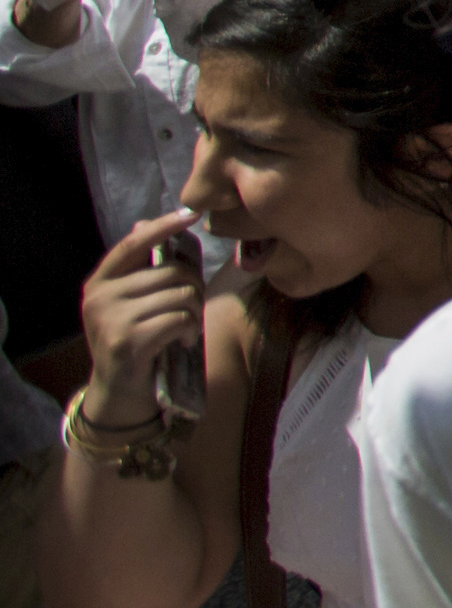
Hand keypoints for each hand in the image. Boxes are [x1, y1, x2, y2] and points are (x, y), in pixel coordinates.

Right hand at [78, 212, 206, 424]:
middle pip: (172, 272)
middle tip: (192, 311)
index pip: (133, 244)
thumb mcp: (133, 304)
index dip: (163, 226)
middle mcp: (100, 297)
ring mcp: (111, 319)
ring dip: (195, 313)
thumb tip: (143, 224)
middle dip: (194, 289)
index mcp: (100, 282)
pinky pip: (178, 319)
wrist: (118, 393)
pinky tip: (182, 342)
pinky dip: (190, 330)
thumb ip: (140, 269)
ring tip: (185, 328)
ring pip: (180, 295)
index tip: (190, 214)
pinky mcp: (127, 341)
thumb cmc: (134, 342)